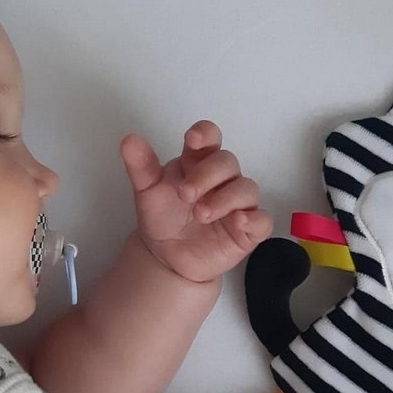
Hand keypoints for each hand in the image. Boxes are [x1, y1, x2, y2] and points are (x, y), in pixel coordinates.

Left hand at [120, 121, 273, 283]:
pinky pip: (263, 220)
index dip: (206, 134)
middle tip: (185, 194)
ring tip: (202, 214)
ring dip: (226, 198)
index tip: (193, 139)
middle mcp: (221, 179)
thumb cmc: (163, 218)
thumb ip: (140, 166)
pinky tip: (238, 222)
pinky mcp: (247, 229)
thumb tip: (129, 140)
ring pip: (247, 188)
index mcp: (198, 163)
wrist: (166, 257)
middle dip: (208, 174)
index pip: (210, 138)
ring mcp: (237, 203)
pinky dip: (254, 219)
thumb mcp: (147, 192)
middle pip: (228, 162)